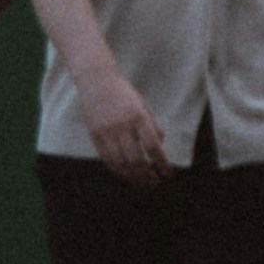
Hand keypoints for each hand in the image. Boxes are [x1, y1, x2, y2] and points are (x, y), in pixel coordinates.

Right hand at [77, 62, 171, 185]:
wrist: (96, 81)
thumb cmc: (124, 94)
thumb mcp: (144, 106)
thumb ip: (153, 127)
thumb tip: (160, 148)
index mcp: (138, 117)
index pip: (153, 147)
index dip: (162, 163)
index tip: (168, 173)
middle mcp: (122, 126)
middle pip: (136, 159)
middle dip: (148, 175)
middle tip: (155, 181)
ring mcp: (106, 131)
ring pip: (120, 163)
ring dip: (133, 177)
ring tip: (143, 182)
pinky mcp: (94, 135)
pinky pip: (107, 159)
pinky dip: (118, 170)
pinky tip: (126, 175)